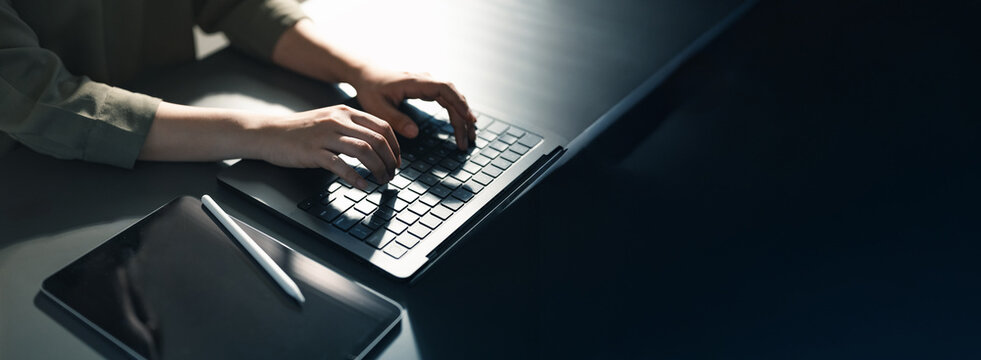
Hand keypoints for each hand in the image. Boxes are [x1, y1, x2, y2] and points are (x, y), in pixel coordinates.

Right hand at [255, 105, 399, 188]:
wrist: (268, 133)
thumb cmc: (300, 131)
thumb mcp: (329, 121)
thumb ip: (351, 128)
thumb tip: (376, 144)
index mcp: (345, 112)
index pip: (382, 126)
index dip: (395, 146)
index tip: (397, 160)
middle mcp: (338, 121)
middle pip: (377, 139)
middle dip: (390, 160)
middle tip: (392, 174)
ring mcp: (325, 135)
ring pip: (363, 150)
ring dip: (378, 168)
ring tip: (382, 180)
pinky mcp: (313, 151)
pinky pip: (340, 164)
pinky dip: (355, 176)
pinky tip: (362, 185)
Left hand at [351, 67, 477, 149]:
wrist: (366, 73)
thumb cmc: (370, 89)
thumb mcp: (378, 108)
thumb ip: (396, 120)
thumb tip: (415, 133)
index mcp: (415, 83)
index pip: (444, 89)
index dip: (458, 103)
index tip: (467, 119)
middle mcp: (425, 81)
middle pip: (453, 96)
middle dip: (464, 117)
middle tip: (468, 139)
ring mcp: (428, 84)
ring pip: (453, 98)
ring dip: (462, 116)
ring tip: (469, 136)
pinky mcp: (427, 89)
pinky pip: (447, 99)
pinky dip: (456, 111)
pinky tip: (461, 123)